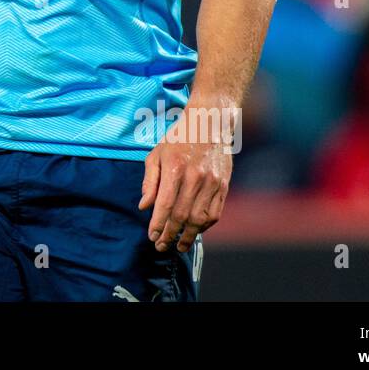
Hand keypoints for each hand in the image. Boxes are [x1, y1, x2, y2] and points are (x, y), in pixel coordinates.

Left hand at [137, 103, 232, 252]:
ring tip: (179, 245)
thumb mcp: (156, 154)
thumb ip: (149, 182)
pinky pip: (215, 213)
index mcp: (175, 168)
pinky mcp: (224, 185)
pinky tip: (194, 231)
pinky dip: (204, 226)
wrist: (210, 122)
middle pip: (182, 216)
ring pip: (200, 219)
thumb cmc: (179, 138)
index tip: (152, 237)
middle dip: (170, 235)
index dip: (158, 225)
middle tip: (161, 246)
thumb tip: (144, 207)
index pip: (164, 206)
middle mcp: (195, 177)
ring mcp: (212, 183)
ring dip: (188, 236)